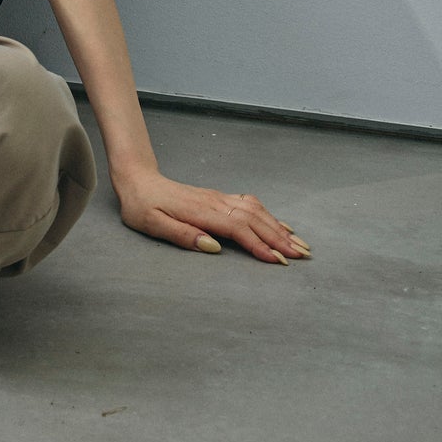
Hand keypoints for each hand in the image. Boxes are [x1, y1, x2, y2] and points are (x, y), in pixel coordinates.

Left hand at [113, 168, 311, 263]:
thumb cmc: (141, 205)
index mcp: (200, 212)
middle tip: (303, 256)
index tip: (279, 261)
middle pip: (254, 219)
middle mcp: (215, 202)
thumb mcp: (151, 223)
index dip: (259, 245)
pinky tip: (282, 225)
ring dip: (280, 228)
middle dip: (280, 239)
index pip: (237, 229)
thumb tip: (213, 246)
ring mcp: (219, 198)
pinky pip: (251, 205)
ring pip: (257, 211)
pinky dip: (270, 216)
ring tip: (301, 245)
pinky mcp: (219, 198)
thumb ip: (182, 235)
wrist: (137, 180)